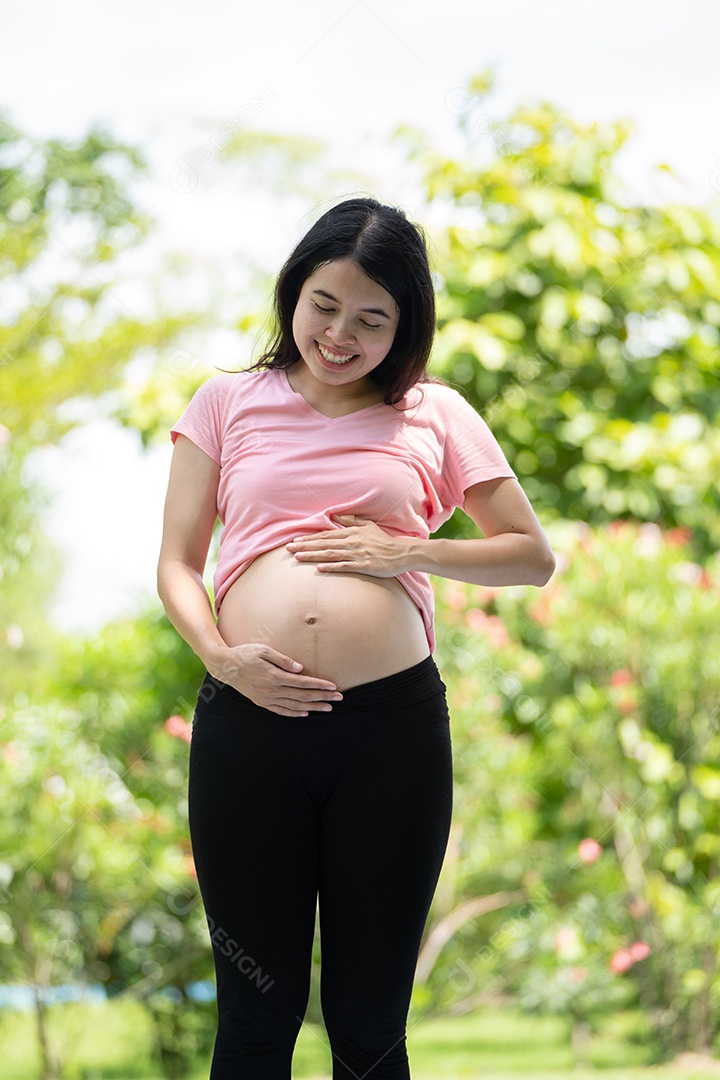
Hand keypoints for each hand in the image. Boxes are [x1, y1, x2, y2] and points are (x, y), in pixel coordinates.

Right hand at [206, 643, 342, 717]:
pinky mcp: (261, 702)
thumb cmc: (245, 654)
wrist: (225, 667)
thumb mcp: (264, 650)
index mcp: (274, 676)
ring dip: (313, 707)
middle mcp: (271, 690)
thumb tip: (301, 668)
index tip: (333, 686)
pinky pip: (281, 711)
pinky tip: (305, 713)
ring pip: (294, 706)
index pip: (303, 683)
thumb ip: (283, 659)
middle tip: (339, 698)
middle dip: (322, 697)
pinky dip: (294, 713)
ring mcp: (266, 698)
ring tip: (328, 707)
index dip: (319, 685)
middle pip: (302, 696)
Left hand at [285, 515, 407, 577]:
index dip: (309, 538)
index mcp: (351, 532)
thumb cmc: (384, 540)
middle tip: (288, 548)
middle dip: (305, 546)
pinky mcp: (363, 566)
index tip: (295, 540)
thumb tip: (336, 516)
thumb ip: (351, 521)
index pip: (326, 535)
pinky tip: (318, 569)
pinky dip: (330, 567)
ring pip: (330, 554)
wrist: (401, 553)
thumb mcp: (368, 526)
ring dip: (312, 556)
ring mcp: (357, 554)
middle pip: (324, 544)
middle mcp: (352, 542)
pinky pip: (344, 566)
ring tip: (297, 557)